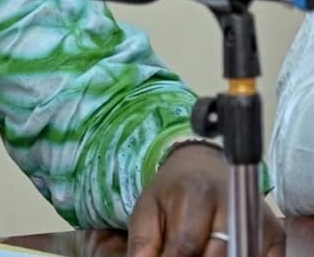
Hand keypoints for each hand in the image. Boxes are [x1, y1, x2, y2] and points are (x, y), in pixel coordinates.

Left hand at [126, 144, 284, 255]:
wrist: (204, 169)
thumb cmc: (172, 194)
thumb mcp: (148, 211)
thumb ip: (143, 243)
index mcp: (195, 193)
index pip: (185, 246)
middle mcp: (232, 204)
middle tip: (184, 254)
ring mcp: (259, 220)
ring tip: (200, 251)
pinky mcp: (276, 235)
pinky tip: (221, 254)